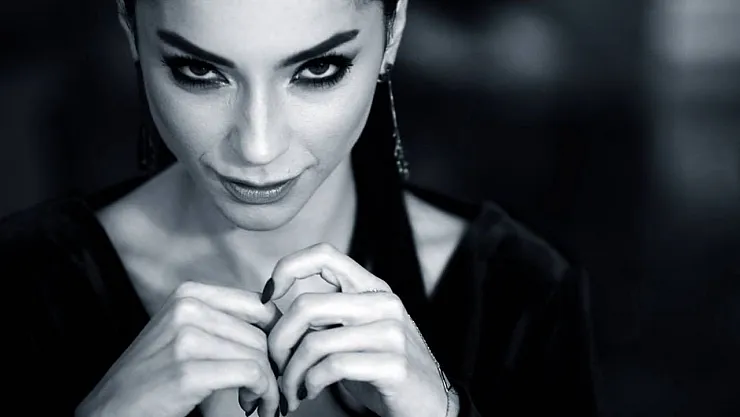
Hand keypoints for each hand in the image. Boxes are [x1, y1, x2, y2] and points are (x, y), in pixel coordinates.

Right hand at [75, 281, 281, 416]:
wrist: (108, 411)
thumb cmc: (153, 378)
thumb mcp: (184, 334)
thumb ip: (223, 322)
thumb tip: (279, 324)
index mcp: (189, 294)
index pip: (259, 305)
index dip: (277, 335)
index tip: (276, 361)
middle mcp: (187, 308)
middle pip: (262, 332)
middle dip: (272, 365)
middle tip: (264, 390)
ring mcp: (186, 338)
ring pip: (260, 354)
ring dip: (267, 384)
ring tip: (254, 402)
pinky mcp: (189, 371)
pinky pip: (252, 374)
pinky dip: (262, 394)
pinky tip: (251, 407)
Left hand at [263, 243, 451, 416]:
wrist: (429, 403)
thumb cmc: (382, 368)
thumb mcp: (357, 331)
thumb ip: (326, 316)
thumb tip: (271, 313)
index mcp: (372, 287)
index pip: (324, 254)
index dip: (288, 268)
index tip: (268, 297)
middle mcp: (383, 303)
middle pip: (307, 306)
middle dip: (278, 341)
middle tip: (274, 366)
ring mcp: (391, 333)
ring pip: (315, 342)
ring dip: (291, 373)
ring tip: (290, 389)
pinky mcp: (393, 365)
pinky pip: (332, 367)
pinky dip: (310, 384)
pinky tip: (310, 392)